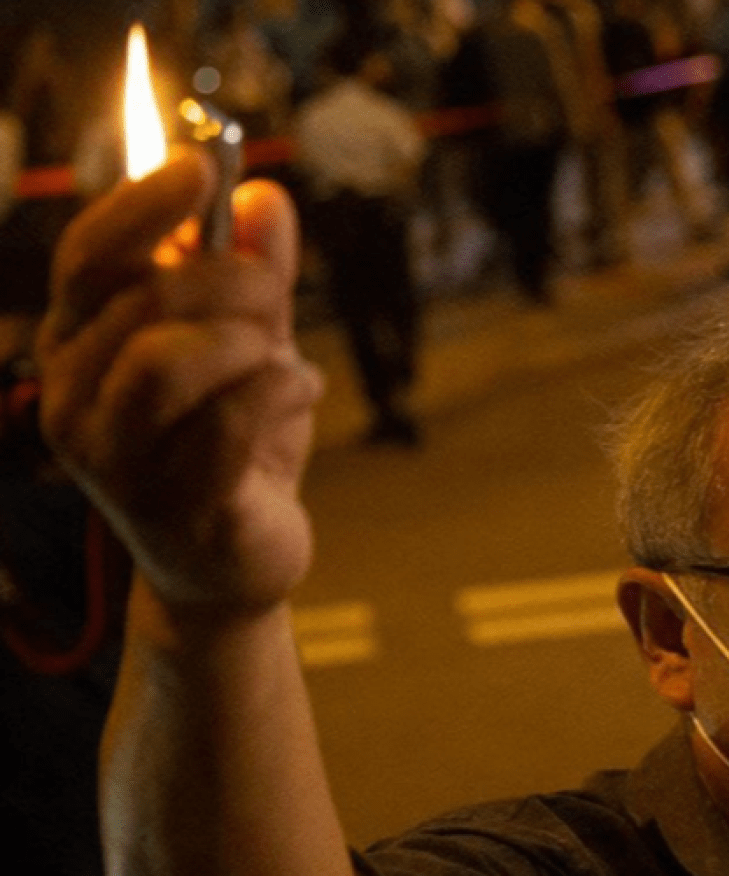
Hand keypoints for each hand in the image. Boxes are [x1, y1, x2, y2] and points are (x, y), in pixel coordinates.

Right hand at [36, 150, 322, 613]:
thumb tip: (263, 196)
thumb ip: (256, 274)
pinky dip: (282, 390)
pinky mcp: (173, 508)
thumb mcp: (252, 344)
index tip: (205, 165)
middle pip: (144, 299)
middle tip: (278, 293)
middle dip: (233, 279)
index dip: (144, 203)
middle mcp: (74, 401)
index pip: (90, 258)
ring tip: (282, 356)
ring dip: (247, 341)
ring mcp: (115, 462)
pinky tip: (302, 390)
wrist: (233, 563)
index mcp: (79, 347)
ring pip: (168, 360)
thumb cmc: (231, 442)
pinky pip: (230, 420)